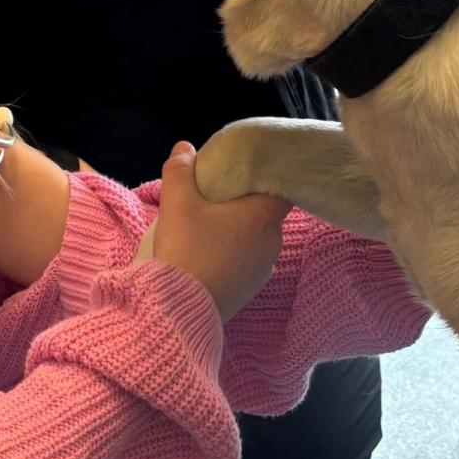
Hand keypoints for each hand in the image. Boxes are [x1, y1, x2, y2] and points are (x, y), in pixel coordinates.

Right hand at [148, 141, 289, 320]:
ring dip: (238, 231)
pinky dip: (233, 254)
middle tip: (218, 197)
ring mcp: (264, 270)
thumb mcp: (176, 203)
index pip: (282, 188)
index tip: (248, 173)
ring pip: (256, 240)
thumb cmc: (185, 250)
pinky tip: (208, 254)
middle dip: (245, 204)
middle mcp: (272, 242)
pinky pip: (247, 262)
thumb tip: (184, 148)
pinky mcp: (250, 290)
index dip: (268, 177)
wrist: (178, 310)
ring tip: (208, 226)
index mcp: (263, 216)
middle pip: (266, 213)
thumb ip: (179, 170)